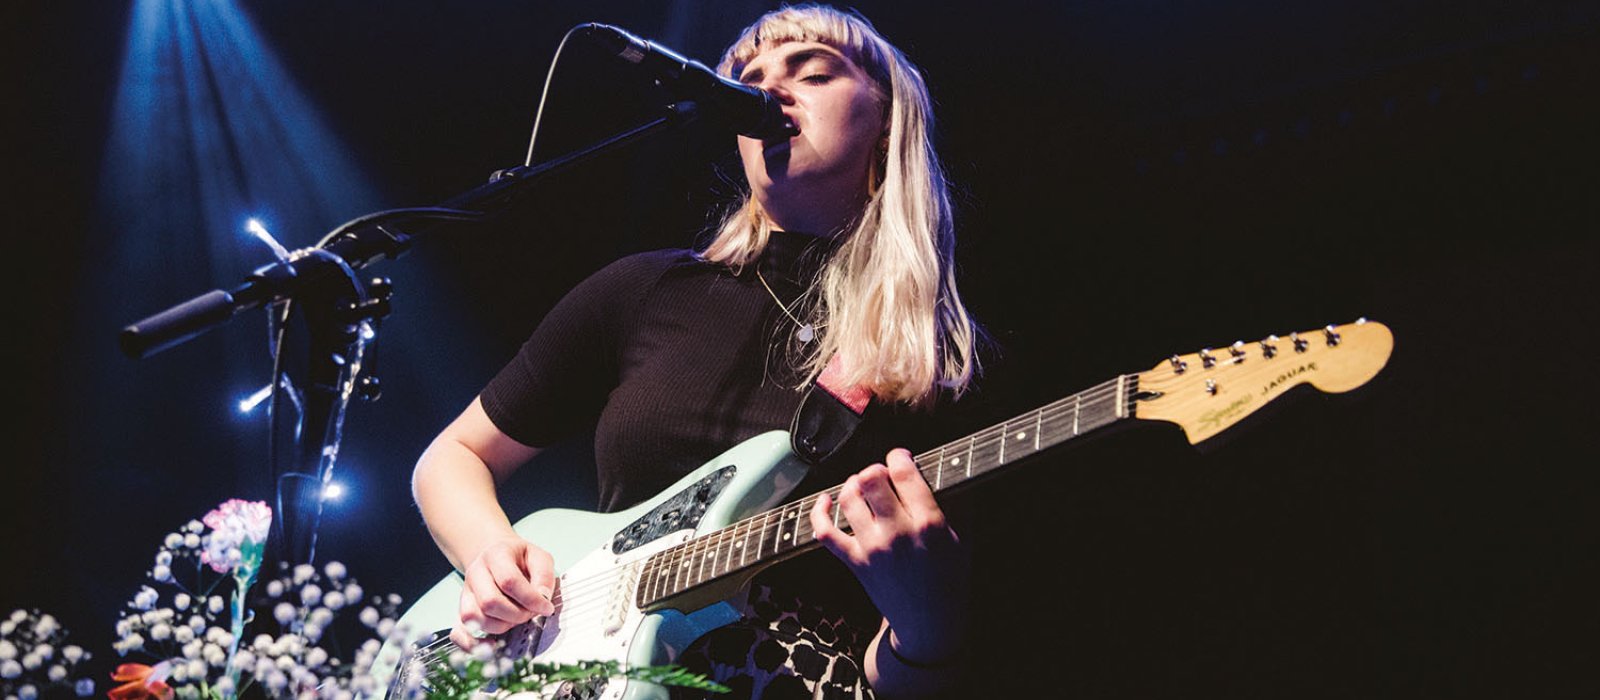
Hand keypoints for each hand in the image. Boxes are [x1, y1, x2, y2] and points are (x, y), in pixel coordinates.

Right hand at [451, 536, 555, 648]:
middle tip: (530, 613)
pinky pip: (459, 632)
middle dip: (516, 615)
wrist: (497, 557)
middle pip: (490, 602)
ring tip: (516, 619)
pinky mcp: (462, 609)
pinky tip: (491, 645)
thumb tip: (542, 598)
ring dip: (501, 627)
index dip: (531, 599)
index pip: (509, 581)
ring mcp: (466, 592)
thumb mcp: (539, 557)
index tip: (546, 608)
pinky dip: (472, 644)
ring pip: (475, 617)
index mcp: (496, 555)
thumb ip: (544, 575)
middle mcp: (476, 572)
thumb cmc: (520, 560)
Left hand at [809, 448, 970, 662]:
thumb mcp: (965, 537)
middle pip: (870, 479)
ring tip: (862, 485)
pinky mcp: (855, 562)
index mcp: (929, 523)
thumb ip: (958, 502)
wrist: (929, 622)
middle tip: (882, 475)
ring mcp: (872, 548)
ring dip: (853, 484)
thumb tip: (948, 469)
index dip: (899, 456)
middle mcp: (897, 533)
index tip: (901, 457)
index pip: (904, 472)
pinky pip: (825, 532)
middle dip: (875, 468)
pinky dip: (819, 512)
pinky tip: (826, 501)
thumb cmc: (949, 577)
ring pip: (848, 498)